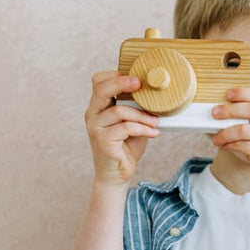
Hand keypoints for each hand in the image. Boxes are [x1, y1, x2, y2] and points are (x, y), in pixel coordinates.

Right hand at [85, 71, 160, 186]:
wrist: (117, 174)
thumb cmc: (126, 146)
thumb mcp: (133, 123)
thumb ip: (136, 109)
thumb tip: (154, 94)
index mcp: (98, 107)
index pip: (98, 81)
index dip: (115, 75)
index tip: (136, 78)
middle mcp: (93, 114)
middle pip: (102, 89)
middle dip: (123, 83)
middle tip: (141, 84)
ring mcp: (95, 128)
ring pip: (119, 111)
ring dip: (142, 115)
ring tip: (156, 121)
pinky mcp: (102, 141)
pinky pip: (125, 128)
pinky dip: (143, 128)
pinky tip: (153, 132)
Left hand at [210, 86, 249, 191]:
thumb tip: (229, 105)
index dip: (243, 93)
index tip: (228, 94)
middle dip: (230, 110)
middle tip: (215, 112)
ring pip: (243, 129)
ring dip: (225, 132)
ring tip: (216, 137)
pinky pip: (241, 144)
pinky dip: (228, 144)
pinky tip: (223, 145)